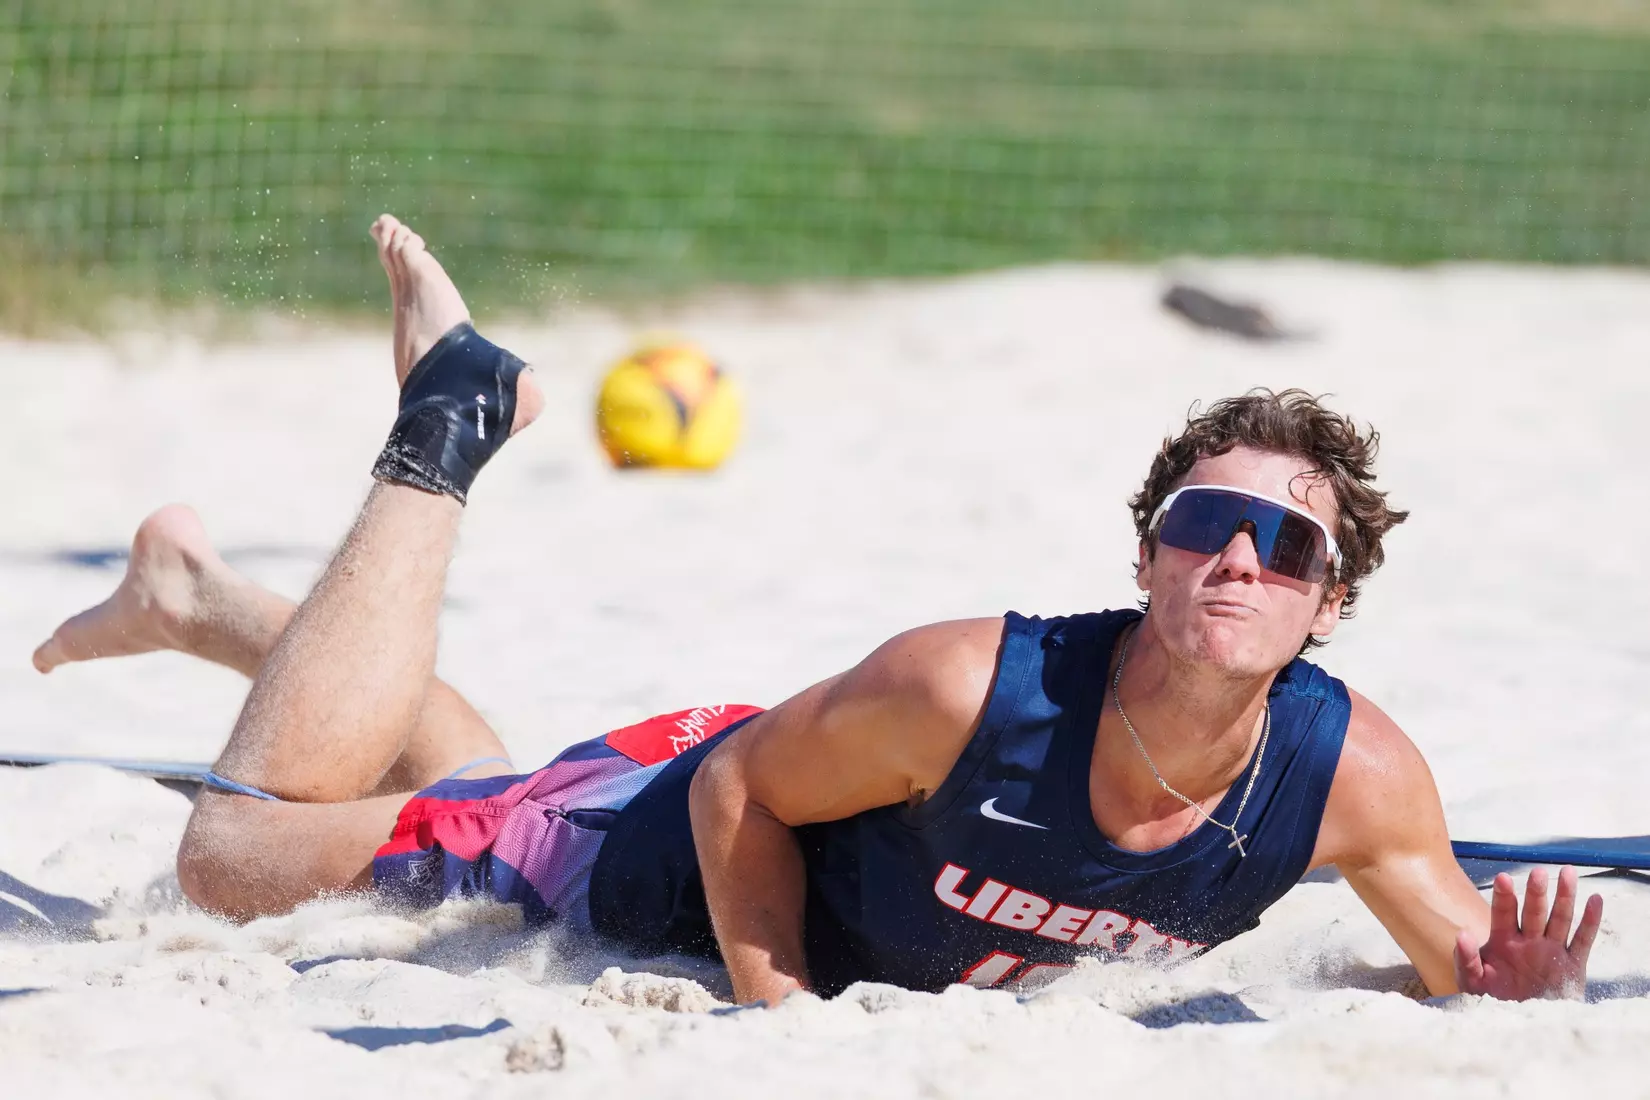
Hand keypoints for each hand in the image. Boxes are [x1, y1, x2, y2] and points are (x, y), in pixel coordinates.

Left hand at [1454, 866, 1601, 1000]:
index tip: (1503, 878)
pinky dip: (1590, 921)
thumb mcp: (1473, 983)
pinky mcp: (1573, 966)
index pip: (1503, 914)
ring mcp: (1551, 951)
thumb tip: (1461, 934)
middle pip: (1534, 912)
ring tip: (1568, 872)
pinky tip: (1594, 900)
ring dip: (1565, 897)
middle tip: (1538, 873)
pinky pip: (1583, 941)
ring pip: (1560, 919)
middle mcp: (1528, 941)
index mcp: (1503, 942)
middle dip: (1536, 893)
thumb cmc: (1493, 1002)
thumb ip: (1466, 960)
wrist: (1522, 1026)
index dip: (1505, 897)